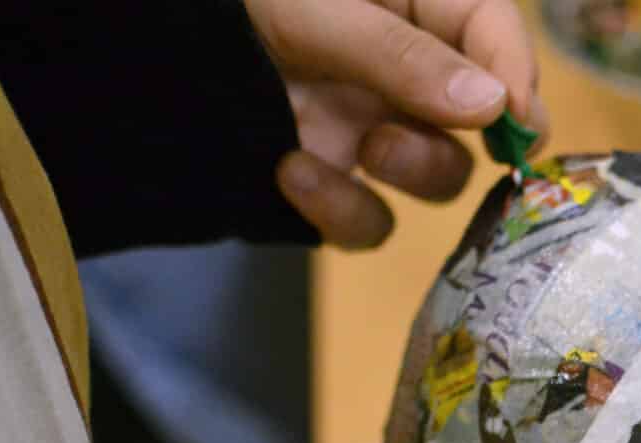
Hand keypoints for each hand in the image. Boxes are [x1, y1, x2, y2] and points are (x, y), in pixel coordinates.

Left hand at [242, 0, 548, 248]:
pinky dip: (340, 211)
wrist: (123, 55)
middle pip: (480, 119)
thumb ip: (404, 57)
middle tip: (451, 138)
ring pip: (434, 176)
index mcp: (411, 1)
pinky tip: (292, 174)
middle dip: (466, 135)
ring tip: (365, 151)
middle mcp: (401, 68)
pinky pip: (367, 221)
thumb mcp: (319, 9)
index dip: (515, 73)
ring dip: (410, 171)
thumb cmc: (225, 4)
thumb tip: (495, 108)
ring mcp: (366, 126)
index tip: (517, 118)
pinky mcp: (329, 180)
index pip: (492, 30)